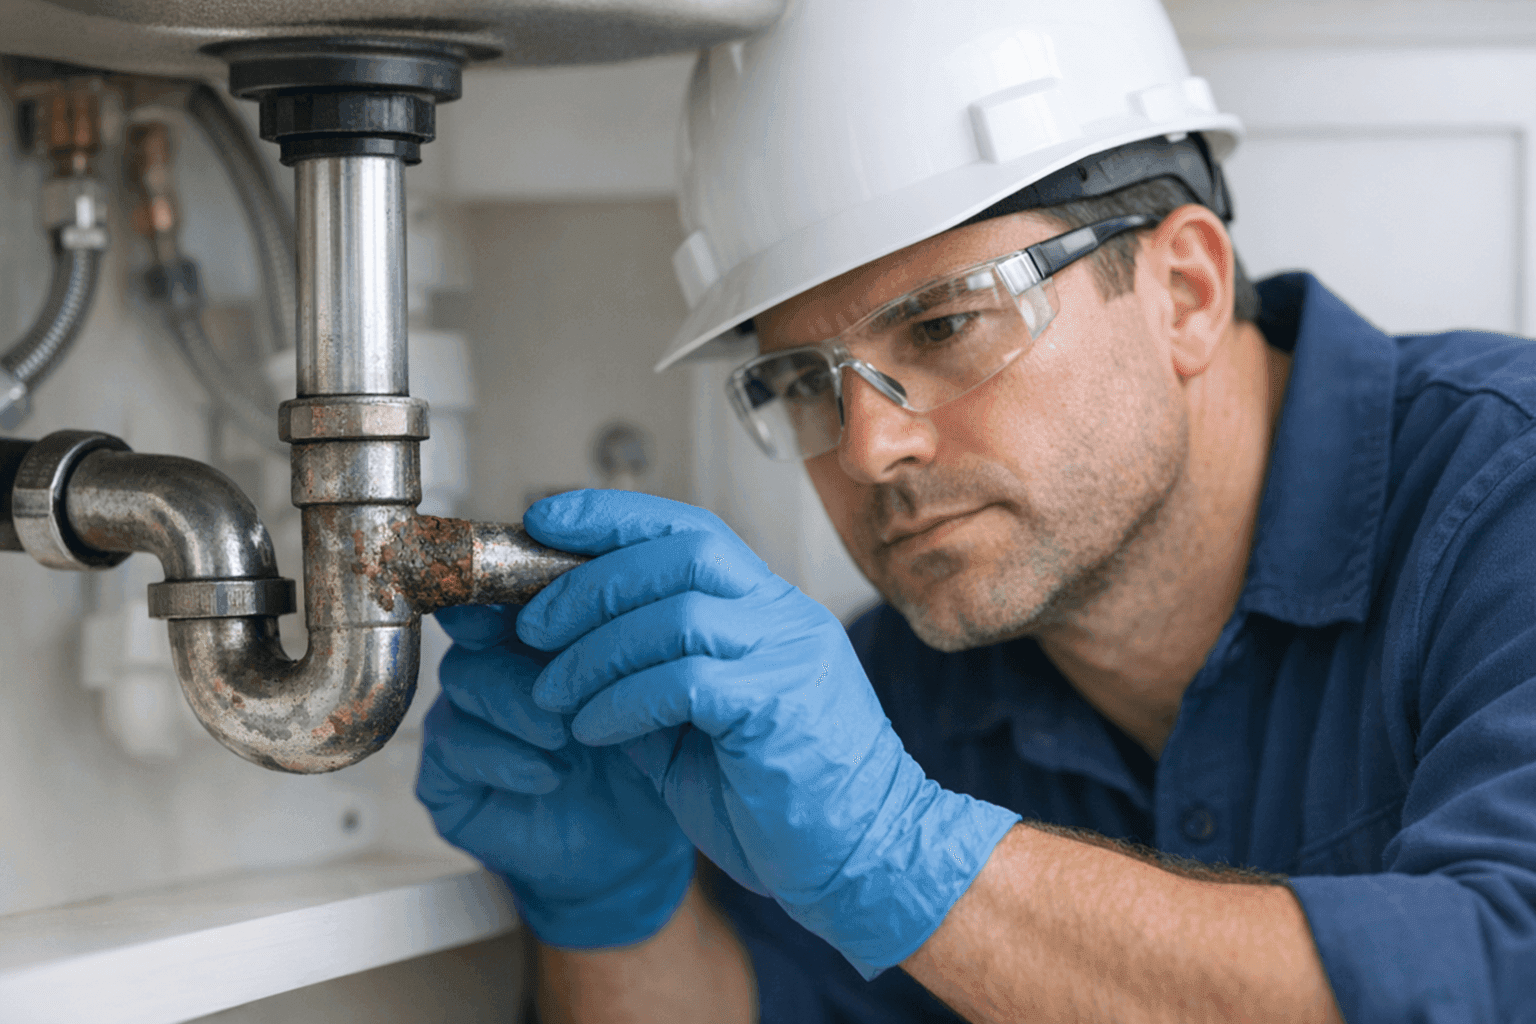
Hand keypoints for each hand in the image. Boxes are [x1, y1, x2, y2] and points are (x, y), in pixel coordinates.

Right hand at [416, 603, 695, 947]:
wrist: (641, 847)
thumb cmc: (650, 752)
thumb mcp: (657, 677)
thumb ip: (639, 620)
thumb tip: (630, 560)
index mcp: (541, 627)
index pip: (516, 579)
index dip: (529, 574)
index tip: (562, 585)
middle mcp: (496, 663)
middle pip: (480, 617)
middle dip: (523, 636)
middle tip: (558, 653)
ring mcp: (466, 717)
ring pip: (465, 677)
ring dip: (519, 701)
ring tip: (566, 733)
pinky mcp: (447, 775)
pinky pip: (453, 745)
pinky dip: (504, 757)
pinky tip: (550, 775)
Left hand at [515, 491, 1020, 976]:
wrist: (867, 860)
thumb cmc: (783, 800)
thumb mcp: (696, 728)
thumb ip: (646, 681)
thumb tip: (560, 653)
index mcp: (768, 611)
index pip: (689, 532)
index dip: (612, 517)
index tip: (545, 521)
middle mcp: (784, 618)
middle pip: (681, 553)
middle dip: (590, 582)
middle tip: (532, 626)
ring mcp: (790, 656)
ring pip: (678, 611)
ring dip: (596, 649)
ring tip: (553, 692)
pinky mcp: (780, 705)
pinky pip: (684, 681)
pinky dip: (622, 700)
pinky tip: (593, 728)